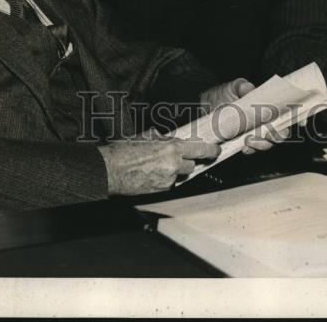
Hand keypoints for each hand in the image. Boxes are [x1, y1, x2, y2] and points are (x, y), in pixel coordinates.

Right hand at [98, 135, 219, 194]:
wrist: (110, 169)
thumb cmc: (125, 150)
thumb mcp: (146, 136)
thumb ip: (163, 138)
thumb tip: (169, 138)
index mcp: (172, 148)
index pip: (201, 149)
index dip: (211, 150)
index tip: (216, 150)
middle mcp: (173, 165)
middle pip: (191, 165)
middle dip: (185, 162)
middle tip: (173, 158)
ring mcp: (167, 180)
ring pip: (179, 176)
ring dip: (173, 172)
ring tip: (155, 166)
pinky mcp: (160, 190)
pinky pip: (168, 184)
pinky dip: (163, 179)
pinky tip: (150, 174)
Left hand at [200, 78, 290, 153]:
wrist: (206, 106)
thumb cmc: (223, 94)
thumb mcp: (232, 87)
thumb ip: (242, 86)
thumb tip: (250, 88)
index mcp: (266, 107)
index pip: (287, 114)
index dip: (298, 118)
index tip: (302, 122)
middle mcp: (264, 121)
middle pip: (280, 132)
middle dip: (277, 135)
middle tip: (267, 132)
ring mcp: (254, 133)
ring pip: (267, 143)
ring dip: (262, 144)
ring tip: (250, 140)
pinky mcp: (243, 142)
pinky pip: (251, 150)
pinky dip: (250, 150)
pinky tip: (244, 147)